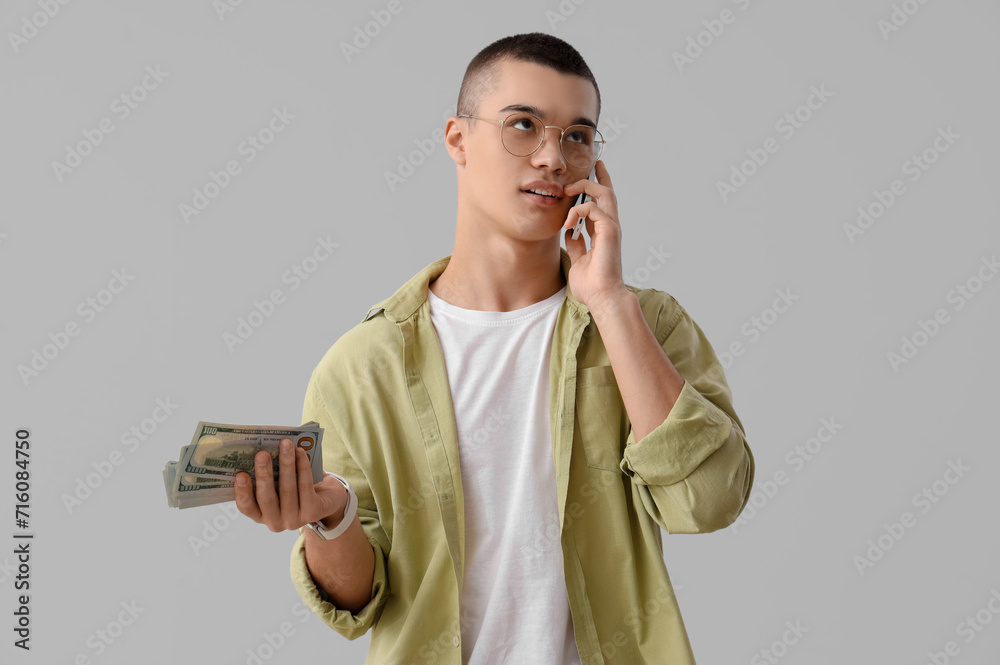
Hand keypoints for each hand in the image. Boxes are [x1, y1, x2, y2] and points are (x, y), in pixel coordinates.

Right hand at [234, 438, 346, 532]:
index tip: (239, 474)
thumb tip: (261, 450)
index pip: (246, 507)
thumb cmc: (294, 487)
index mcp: (260, 515)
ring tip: (285, 444)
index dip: (242, 492)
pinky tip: (300, 452)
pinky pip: (305, 486)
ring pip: (287, 490)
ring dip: (286, 464)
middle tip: (262, 454)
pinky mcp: (312, 512)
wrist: (326, 498)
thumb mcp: (277, 484)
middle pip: (266, 498)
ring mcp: (294, 520)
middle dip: (264, 474)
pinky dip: (302, 466)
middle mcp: (275, 522)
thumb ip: (268, 474)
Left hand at [561, 159, 628, 309]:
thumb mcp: (578, 259)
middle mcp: (610, 228)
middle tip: (587, 168)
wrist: (602, 297)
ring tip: (568, 190)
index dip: (598, 187)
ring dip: (585, 188)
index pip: (602, 205)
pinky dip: (578, 210)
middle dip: (597, 177)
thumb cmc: (592, 285)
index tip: (594, 171)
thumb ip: (576, 245)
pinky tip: (568, 222)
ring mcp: (611, 228)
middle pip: (608, 194)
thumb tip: (570, 234)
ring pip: (604, 195)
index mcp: (603, 234)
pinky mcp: (609, 231)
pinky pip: (593, 208)